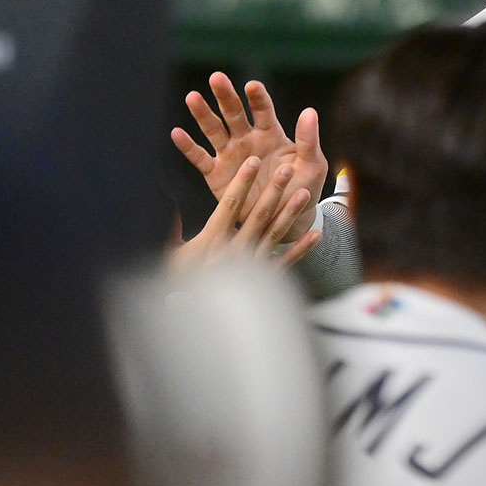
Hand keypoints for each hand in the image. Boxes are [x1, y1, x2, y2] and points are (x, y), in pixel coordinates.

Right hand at [168, 157, 321, 270]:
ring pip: (274, 234)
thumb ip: (172, 230)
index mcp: (211, 241)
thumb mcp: (169, 255)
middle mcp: (234, 251)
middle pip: (258, 215)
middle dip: (273, 190)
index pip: (230, 205)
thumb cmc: (178, 285)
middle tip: (287, 170)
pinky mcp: (262, 281)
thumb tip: (171, 205)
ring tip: (304, 194)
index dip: (242, 182)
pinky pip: (285, 262)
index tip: (253, 162)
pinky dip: (301, 249)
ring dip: (290, 213)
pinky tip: (316, 235)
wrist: (193, 323)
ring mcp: (251, 265)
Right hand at [171, 72, 327, 239]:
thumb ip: (308, 140)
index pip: (263, 111)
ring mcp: (230, 155)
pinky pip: (200, 158)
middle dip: (226, 96)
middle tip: (217, 78)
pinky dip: (188, 147)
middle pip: (234, 113)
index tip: (252, 86)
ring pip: (214, 130)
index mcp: (271, 134)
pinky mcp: (216, 174)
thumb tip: (309, 111)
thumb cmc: (302, 188)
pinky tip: (177, 133)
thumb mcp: (312, 165)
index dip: (257, 98)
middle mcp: (247, 139)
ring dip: (203, 114)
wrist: (286, 218)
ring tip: (192, 97)